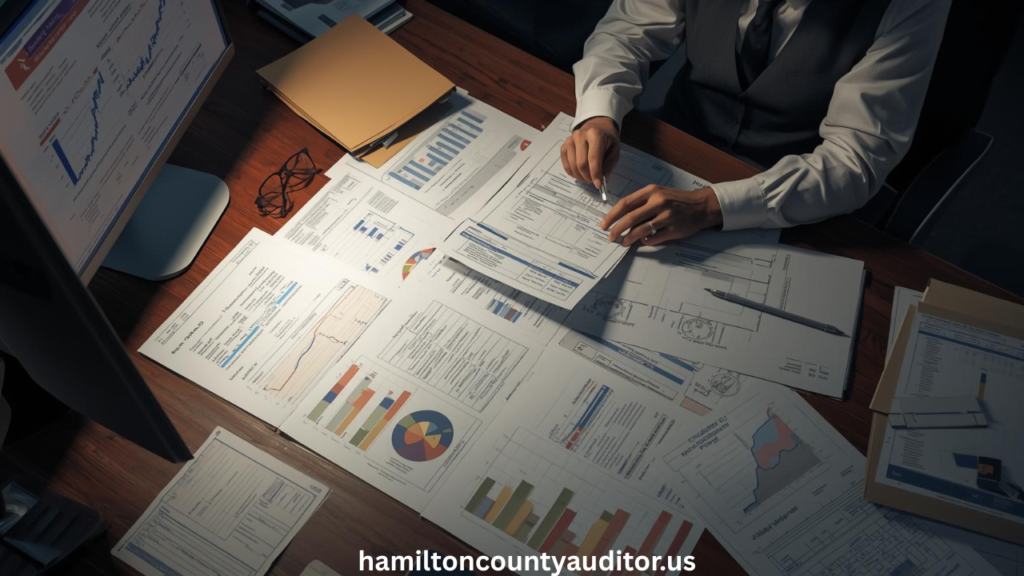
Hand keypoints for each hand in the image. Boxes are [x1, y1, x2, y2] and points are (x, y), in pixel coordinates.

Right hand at [560, 116, 619, 187]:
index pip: (593, 158)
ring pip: (573, 166)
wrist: (597, 126)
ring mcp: (569, 140)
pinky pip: (566, 164)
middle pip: (581, 164)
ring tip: (588, 178)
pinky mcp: (564, 146)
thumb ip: (609, 164)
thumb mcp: (615, 149)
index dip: (595, 173)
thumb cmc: (607, 139)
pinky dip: (572, 173)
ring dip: (580, 176)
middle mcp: (579, 135)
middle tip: (594, 181)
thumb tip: (602, 178)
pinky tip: (580, 173)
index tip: (598, 185)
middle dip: (588, 177)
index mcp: (595, 134)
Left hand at [601, 185, 722, 246]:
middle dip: (617, 229)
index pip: (626, 203)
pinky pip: (654, 238)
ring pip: (641, 230)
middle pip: (630, 218)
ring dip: (629, 239)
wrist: (701, 206)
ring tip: (623, 242)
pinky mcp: (674, 230)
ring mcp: (667, 216)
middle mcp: (659, 202)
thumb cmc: (676, 200)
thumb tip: (621, 218)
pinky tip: (643, 241)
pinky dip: (645, 241)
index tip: (604, 224)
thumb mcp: (658, 194)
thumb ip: (641, 203)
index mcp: (652, 192)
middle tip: (610, 236)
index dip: (612, 215)